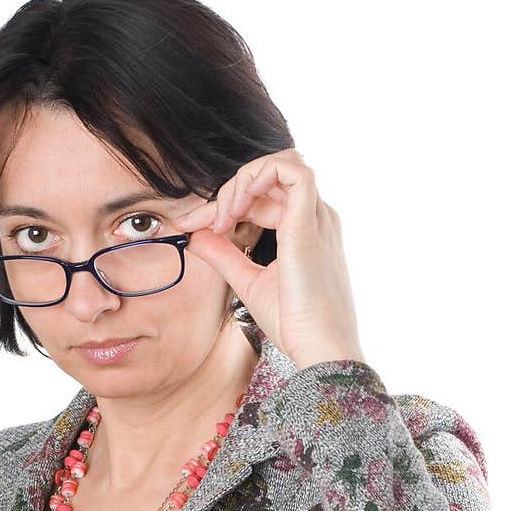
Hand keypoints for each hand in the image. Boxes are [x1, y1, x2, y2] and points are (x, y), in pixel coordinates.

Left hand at [173, 148, 365, 369]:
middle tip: (200, 222)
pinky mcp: (310, 222)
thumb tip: (195, 236)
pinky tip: (235, 207)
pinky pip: (291, 170)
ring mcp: (315, 216)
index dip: (224, 205)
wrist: (318, 346)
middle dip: (227, 193)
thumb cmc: (294, 322)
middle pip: (268, 178)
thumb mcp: (248, 280)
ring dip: (243, 181)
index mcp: (304, 229)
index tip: (191, 225)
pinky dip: (258, 176)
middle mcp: (314, 217)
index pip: (262, 198)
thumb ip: (223, 255)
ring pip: (280, 164)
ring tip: (222, 214)